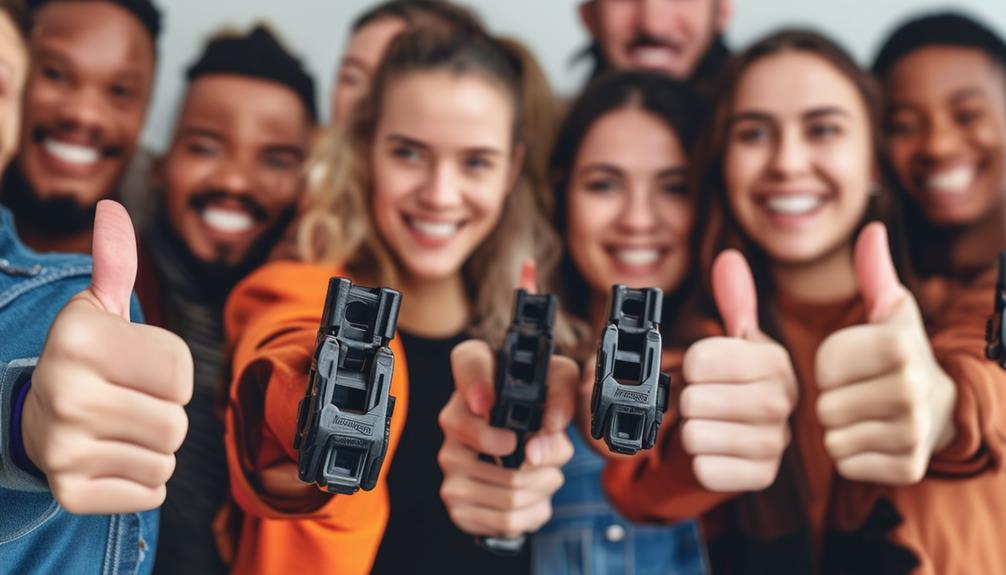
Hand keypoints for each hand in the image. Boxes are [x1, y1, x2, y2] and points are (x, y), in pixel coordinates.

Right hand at [23, 201, 193, 513]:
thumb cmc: (86, 361)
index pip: (181, 373)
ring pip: (166, 459)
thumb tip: (112, 211)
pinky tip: (111, 457)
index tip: (135, 367)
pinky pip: (149, 493)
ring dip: (154, 447)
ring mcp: (63, 449)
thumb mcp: (97, 309)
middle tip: (130, 402)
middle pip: (176, 423)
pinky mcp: (70, 492)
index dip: (170, 372)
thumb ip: (116, 264)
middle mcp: (66, 394)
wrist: (35, 417)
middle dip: (164, 414)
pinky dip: (141, 481)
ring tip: (121, 429)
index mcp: (80, 342)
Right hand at [438, 261, 578, 536]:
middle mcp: (452, 416)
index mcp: (476, 378)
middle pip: (501, 447)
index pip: (467, 363)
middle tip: (549, 455)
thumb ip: (560, 398)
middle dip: (543, 460)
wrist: (520, 451)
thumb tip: (540, 442)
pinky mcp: (455, 501)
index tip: (489, 404)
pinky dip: (534, 512)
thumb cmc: (539, 410)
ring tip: (545, 474)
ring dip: (543, 487)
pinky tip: (533, 496)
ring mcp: (449, 460)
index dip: (475, 385)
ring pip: (511, 491)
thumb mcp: (560, 387)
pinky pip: (505, 520)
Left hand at [680, 250, 796, 491]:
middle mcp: (783, 400)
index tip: (706, 371)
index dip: (690, 366)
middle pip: (693, 398)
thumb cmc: (736, 384)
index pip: (699, 359)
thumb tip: (730, 260)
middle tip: (707, 400)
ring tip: (713, 424)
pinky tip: (719, 451)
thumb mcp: (737, 342)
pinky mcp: (761, 477)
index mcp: (774, 360)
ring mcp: (776, 443)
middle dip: (688, 400)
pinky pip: (705, 469)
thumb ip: (734, 302)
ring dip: (692, 431)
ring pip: (695, 434)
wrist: (748, 435)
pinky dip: (701, 462)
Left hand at [816, 223, 956, 484]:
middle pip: (825, 404)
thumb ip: (874, 274)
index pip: (823, 365)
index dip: (829, 366)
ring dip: (840, 429)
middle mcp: (913, 389)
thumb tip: (872, 227)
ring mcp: (914, 433)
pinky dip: (852, 455)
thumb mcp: (890, 313)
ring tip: (867, 415)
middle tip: (860, 394)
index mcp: (900, 346)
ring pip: (833, 437)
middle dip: (833, 400)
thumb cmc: (898, 356)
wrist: (941, 410)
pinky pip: (846, 463)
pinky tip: (875, 439)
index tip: (855, 364)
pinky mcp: (907, 467)